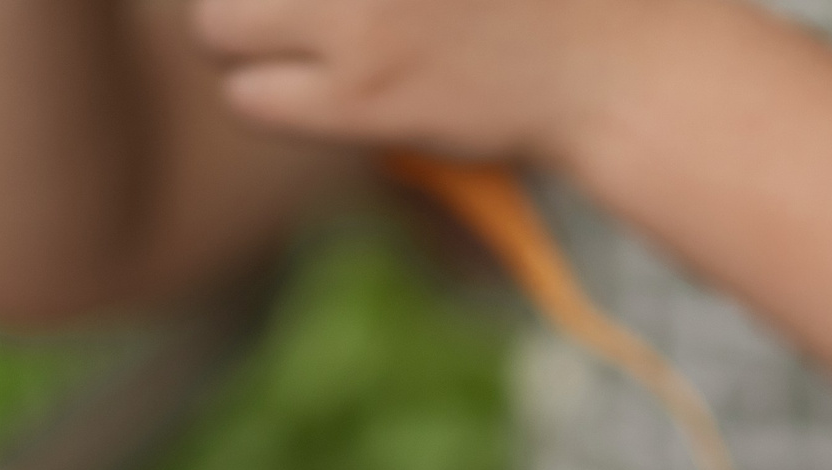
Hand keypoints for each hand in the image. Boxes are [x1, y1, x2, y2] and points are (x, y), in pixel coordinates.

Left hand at [191, 0, 659, 159]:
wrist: (616, 64)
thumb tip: (314, 11)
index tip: (297, 10)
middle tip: (281, 10)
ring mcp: (358, 14)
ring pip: (215, 25)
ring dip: (238, 35)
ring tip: (289, 38)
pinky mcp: (366, 96)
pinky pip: (250, 98)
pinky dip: (267, 94)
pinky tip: (316, 89)